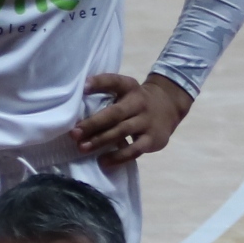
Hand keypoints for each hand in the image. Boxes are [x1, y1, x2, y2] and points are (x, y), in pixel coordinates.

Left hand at [74, 73, 189, 165]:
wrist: (169, 106)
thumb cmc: (135, 101)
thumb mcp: (125, 90)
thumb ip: (106, 95)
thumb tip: (75, 108)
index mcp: (129, 87)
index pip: (114, 82)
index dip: (99, 83)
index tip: (84, 87)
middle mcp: (138, 103)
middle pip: (114, 113)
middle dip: (93, 124)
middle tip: (74, 133)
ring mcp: (146, 121)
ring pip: (122, 131)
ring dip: (101, 140)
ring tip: (83, 148)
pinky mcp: (152, 139)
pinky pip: (134, 150)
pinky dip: (118, 157)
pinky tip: (103, 161)